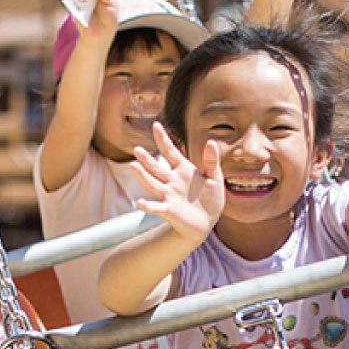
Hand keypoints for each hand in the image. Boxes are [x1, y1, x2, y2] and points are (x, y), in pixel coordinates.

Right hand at [132, 123, 224, 243]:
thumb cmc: (211, 199)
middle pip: (156, 168)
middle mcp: (172, 181)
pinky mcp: (169, 210)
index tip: (156, 125)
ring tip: (133, 166)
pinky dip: (148, 205)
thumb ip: (211, 161)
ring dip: (142, 176)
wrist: (208, 222)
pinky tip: (140, 203)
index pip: (170, 152)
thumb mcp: (215, 178)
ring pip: (152, 184)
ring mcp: (168, 195)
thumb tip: (211, 141)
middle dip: (147, 159)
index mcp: (183, 170)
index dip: (163, 139)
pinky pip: (156, 207)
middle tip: (137, 149)